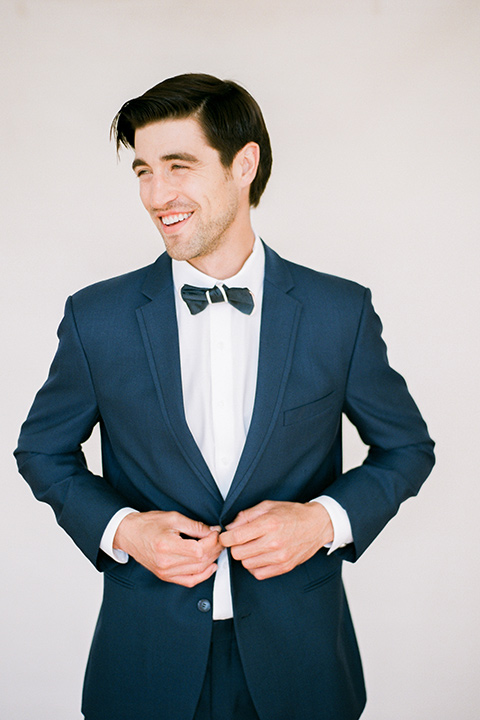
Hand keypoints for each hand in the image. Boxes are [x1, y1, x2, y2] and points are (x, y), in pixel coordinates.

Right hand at [113, 510, 222, 586]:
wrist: (129, 534)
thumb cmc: (148, 524)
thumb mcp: (173, 518)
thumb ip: (194, 526)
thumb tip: (212, 531)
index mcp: (167, 546)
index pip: (199, 549)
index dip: (212, 541)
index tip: (216, 533)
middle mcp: (166, 563)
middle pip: (200, 561)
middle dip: (214, 549)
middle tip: (219, 539)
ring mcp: (165, 572)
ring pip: (198, 571)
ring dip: (211, 560)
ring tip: (216, 549)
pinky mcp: (165, 576)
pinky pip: (189, 581)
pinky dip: (202, 576)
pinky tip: (210, 567)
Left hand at [219, 500, 333, 579]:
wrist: (317, 525)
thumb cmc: (292, 514)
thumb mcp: (268, 506)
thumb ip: (246, 516)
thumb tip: (230, 527)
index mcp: (268, 524)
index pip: (237, 537)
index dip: (225, 538)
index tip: (225, 537)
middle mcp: (274, 542)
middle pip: (239, 553)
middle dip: (235, 546)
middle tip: (240, 540)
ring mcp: (280, 557)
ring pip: (246, 564)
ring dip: (246, 556)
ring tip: (253, 547)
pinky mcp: (284, 567)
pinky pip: (258, 573)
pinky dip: (255, 566)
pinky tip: (259, 556)